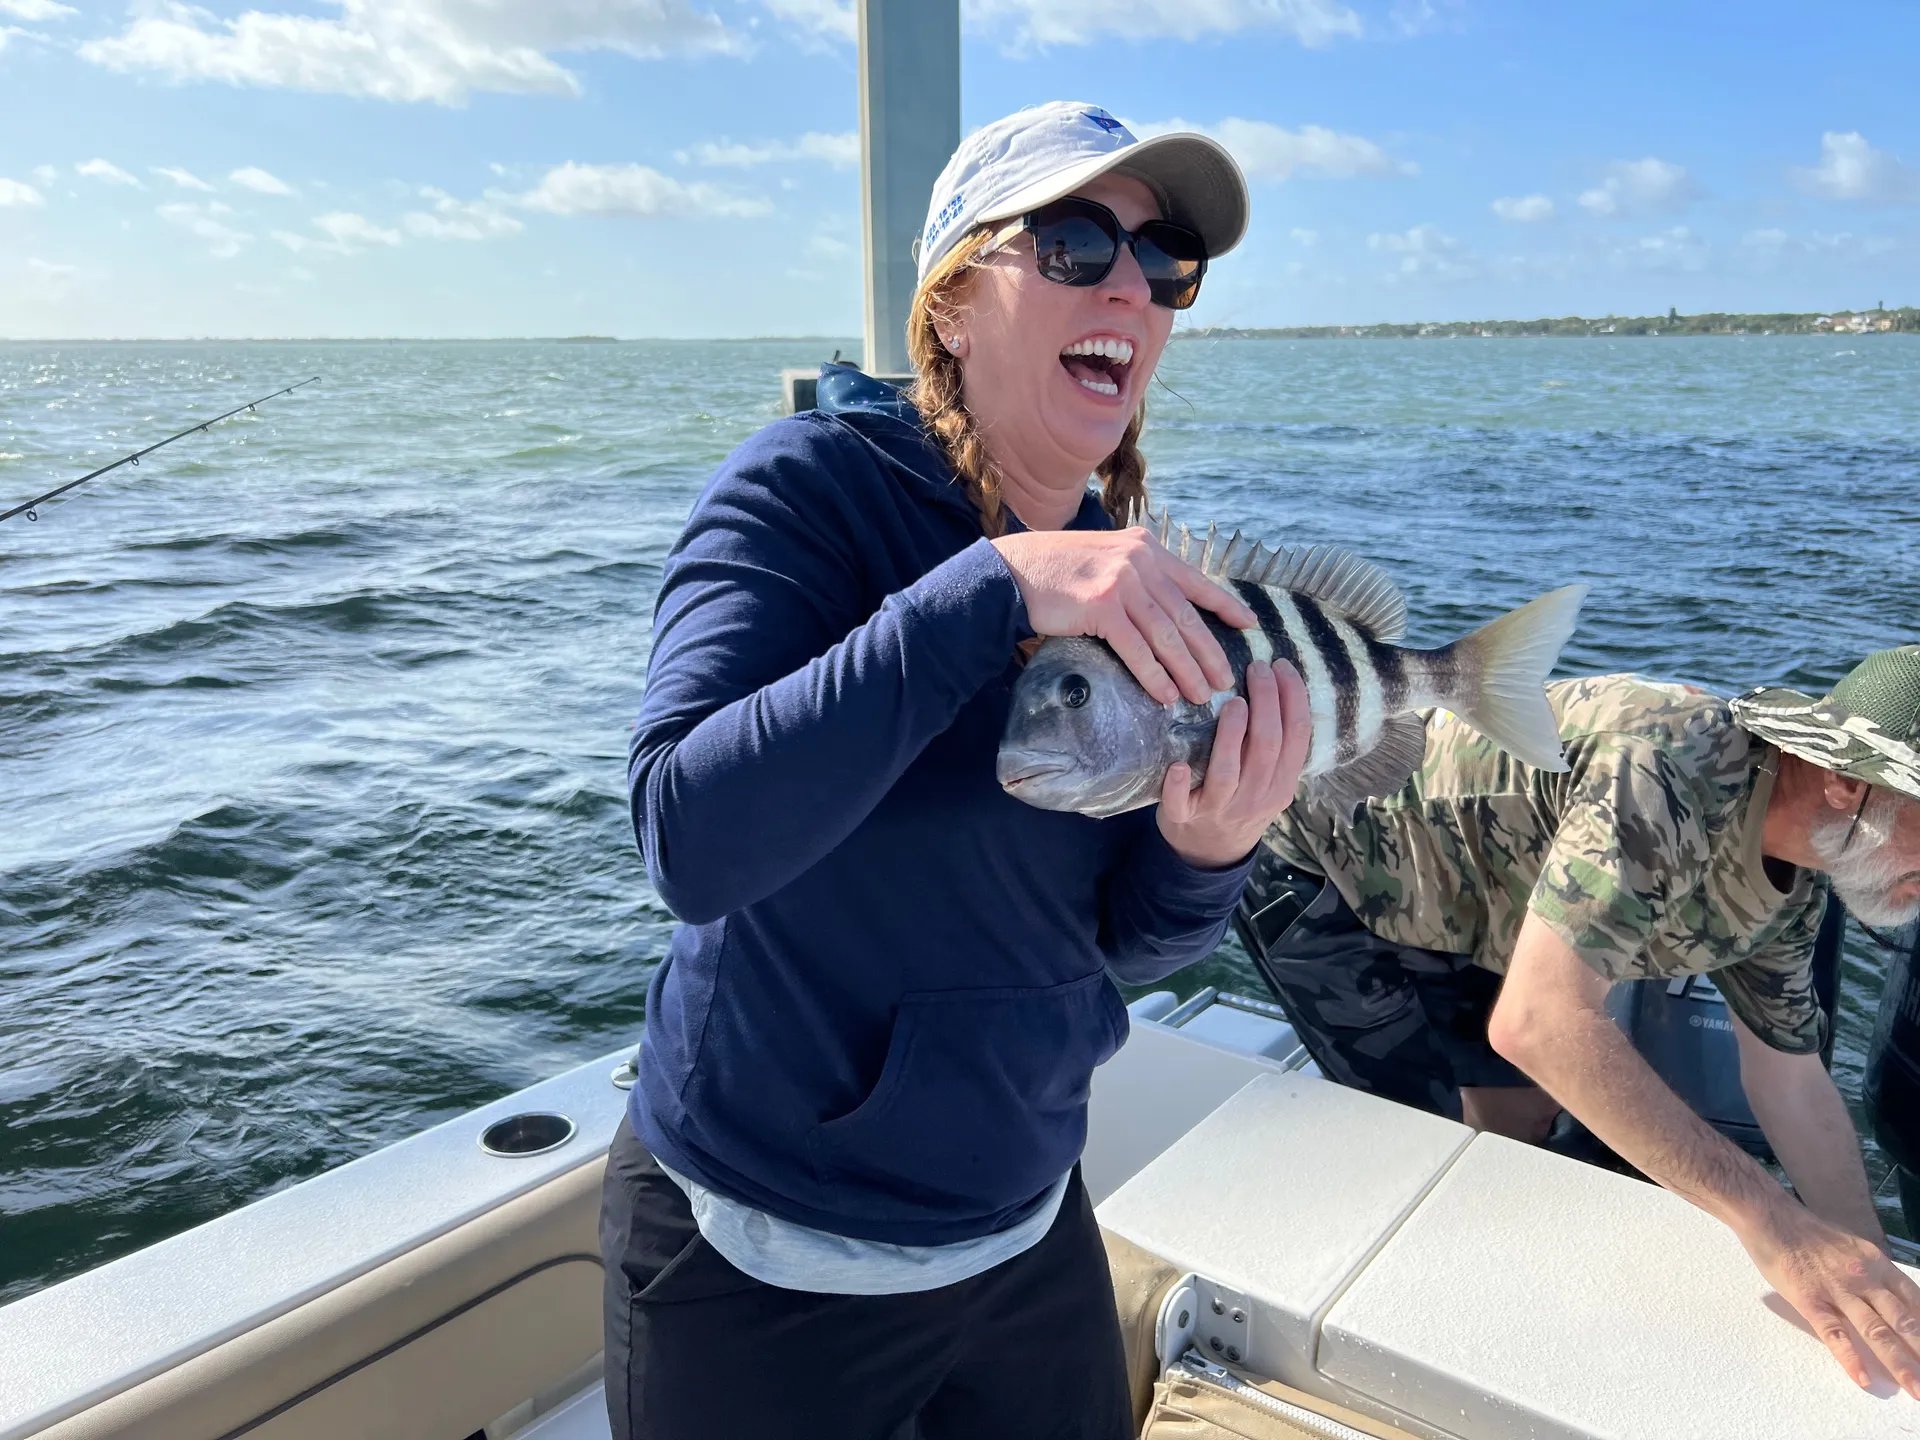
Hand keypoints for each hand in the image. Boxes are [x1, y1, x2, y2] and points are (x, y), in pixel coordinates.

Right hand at [992, 527, 1255, 704]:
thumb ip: (1138, 574)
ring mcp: (1122, 582)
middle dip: (1210, 651)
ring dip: (1188, 670)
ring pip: (1167, 635)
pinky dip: (1155, 675)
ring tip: (1203, 695)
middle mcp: (1140, 561)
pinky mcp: (1101, 606)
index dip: (1225, 605)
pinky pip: (1136, 648)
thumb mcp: (1108, 559)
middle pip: (1186, 614)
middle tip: (1228, 680)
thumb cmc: (1059, 570)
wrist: (1015, 569)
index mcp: (1147, 549)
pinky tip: (1166, 694)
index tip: (1249, 624)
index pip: (1196, 580)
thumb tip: (1167, 610)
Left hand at [1157, 660, 1310, 867]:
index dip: (1293, 698)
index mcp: (1281, 784)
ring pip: (1229, 772)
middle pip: (1266, 746)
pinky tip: (1177, 765)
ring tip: (1233, 703)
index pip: (1296, 736)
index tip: (1282, 665)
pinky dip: (1178, 784)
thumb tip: (1278, 685)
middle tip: (1258, 668)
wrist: (1211, 853)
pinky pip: (1181, 803)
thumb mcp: (1269, 780)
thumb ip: (1275, 746)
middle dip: (1266, 702)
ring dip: (1231, 736)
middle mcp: (1255, 797)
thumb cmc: (1240, 801)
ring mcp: (1220, 809)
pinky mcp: (1184, 818)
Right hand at [1741, 1201, 1919, 1395]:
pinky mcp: (1810, 1300)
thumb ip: (1873, 1275)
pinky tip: (1863, 1379)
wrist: (1769, 1216)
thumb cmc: (1807, 1233)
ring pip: (1876, 1331)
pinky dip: (1850, 1357)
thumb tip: (1890, 1301)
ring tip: (1916, 1390)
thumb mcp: (1852, 1247)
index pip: (1915, 1301)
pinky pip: (1834, 1332)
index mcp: (1877, 1264)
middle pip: (1903, 1322)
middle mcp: (1864, 1278)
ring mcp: (1837, 1290)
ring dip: (1900, 1363)